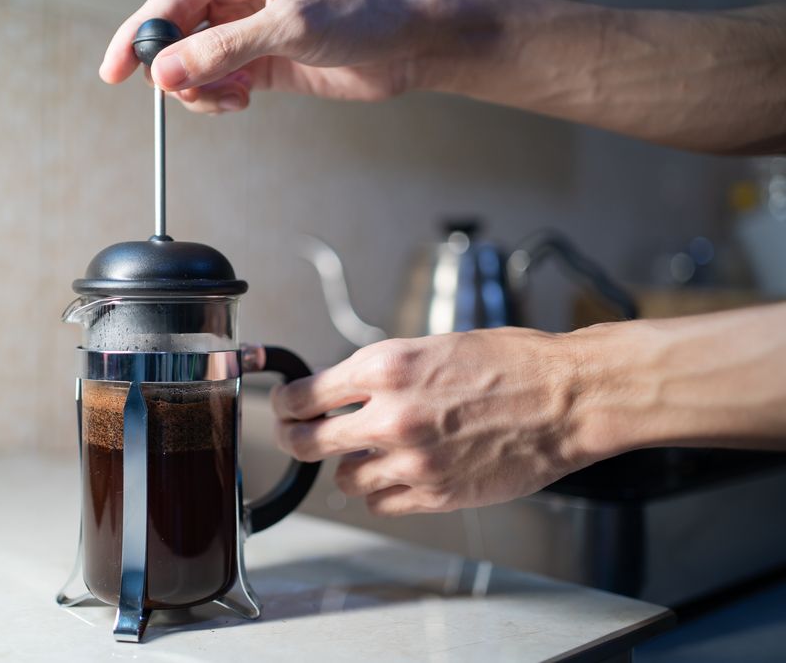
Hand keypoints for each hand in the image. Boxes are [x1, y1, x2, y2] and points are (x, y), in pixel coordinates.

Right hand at [99, 0, 453, 113]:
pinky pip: (221, 80)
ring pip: (196, 61)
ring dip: (199, 87)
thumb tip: (167, 70)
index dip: (140, 34)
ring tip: (229, 98)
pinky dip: (219, 96)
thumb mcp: (289, 26)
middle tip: (168, 93)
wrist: (413, 39)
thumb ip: (223, 48)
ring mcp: (251, 29)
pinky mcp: (266, 60)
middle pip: (177, 31)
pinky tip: (239, 98)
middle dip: (168, 65)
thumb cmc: (366, 9)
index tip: (115, 69)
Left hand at [271, 330, 596, 515]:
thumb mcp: (432, 346)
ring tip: (376, 451)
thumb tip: (341, 391)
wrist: (565, 398)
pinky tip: (401, 472)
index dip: (285, 404)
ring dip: (352, 466)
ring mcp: (411, 460)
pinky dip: (383, 490)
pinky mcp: (434, 494)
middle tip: (299, 437)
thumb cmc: (511, 364)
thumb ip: (381, 373)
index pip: (302, 396)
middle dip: (295, 439)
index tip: (285, 407)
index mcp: (386, 367)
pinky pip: (381, 503)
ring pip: (344, 479)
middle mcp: (390, 415)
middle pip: (306, 443)